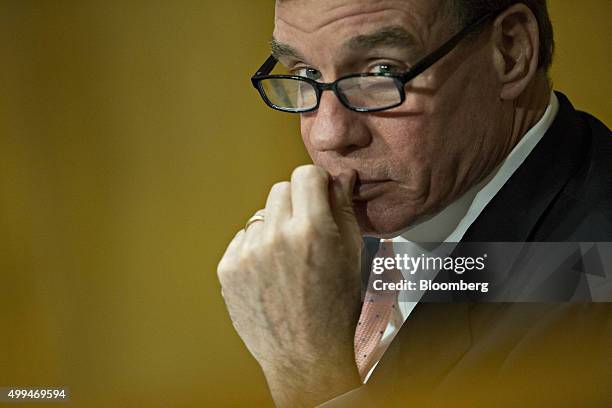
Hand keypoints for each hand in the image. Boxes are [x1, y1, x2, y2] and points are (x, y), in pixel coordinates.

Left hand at [217, 165, 362, 406]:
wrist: (304, 355)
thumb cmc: (335, 309)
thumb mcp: (351, 256)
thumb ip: (344, 209)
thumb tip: (342, 176)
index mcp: (312, 230)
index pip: (304, 175)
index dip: (316, 183)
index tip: (319, 194)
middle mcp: (276, 237)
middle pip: (281, 189)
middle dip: (296, 202)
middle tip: (306, 229)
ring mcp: (248, 253)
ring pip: (261, 214)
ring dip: (275, 226)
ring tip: (288, 257)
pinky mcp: (228, 268)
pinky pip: (243, 238)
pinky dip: (256, 248)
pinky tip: (271, 271)